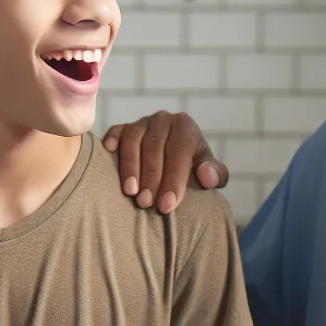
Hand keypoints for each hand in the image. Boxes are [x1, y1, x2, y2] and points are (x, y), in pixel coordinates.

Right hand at [102, 112, 227, 213]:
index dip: (174, 179)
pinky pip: (115, 132)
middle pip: (155, 146)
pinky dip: (112, 142)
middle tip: (146, 203)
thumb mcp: (209, 172)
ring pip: (133, 140)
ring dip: (130, 167)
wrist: (176, 158)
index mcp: (185, 127)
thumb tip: (207, 175)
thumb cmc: (193, 168)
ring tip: (130, 192)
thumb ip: (216, 175)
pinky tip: (109, 159)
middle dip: (151, 177)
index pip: (180, 151)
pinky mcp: (123, 128)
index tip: (167, 205)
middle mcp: (163, 120)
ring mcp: (141, 122)